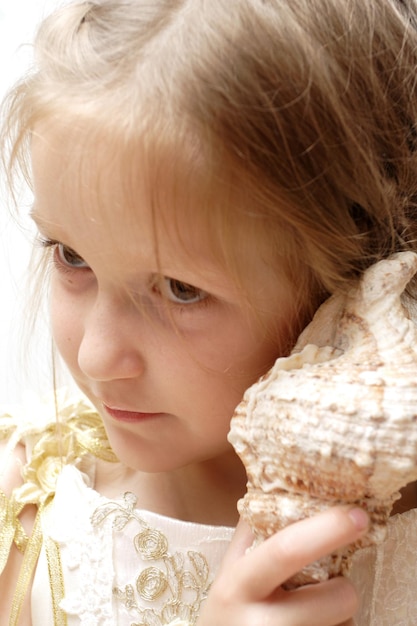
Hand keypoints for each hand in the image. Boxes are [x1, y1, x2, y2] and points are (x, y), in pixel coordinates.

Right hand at [198, 506, 367, 625]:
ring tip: (310, 614)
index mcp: (239, 584)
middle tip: (336, 585)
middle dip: (345, 588)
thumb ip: (250, 533)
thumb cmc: (226, 614)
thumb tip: (272, 485)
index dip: (326, 529)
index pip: (287, 550)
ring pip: (343, 625)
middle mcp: (260, 623)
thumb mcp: (229, 573)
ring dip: (338, 616)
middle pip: (334, 598)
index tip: (356, 515)